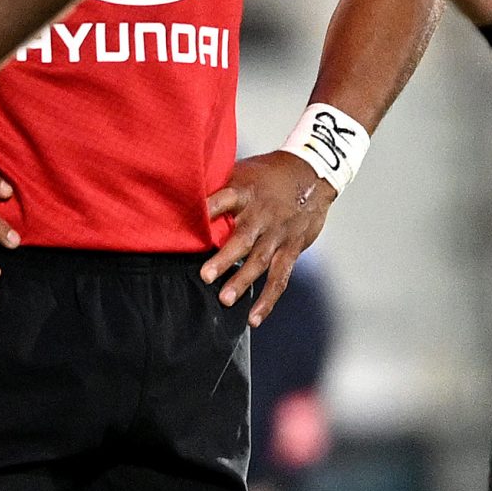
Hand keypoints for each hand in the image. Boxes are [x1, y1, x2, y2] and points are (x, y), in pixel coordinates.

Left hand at [203, 151, 332, 326]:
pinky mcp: (291, 249)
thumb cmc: (267, 175)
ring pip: (260, 260)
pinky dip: (268, 299)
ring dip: (242, 280)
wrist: (312, 174)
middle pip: (243, 237)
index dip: (208, 209)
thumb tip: (179, 193)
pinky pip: (279, 277)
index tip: (189, 220)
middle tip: (205, 276)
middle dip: (225, 258)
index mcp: (245, 191)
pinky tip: (254, 318)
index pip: (224, 199)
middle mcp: (262, 214)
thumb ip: (218, 186)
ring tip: (225, 299)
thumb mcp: (243, 172)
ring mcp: (278, 233)